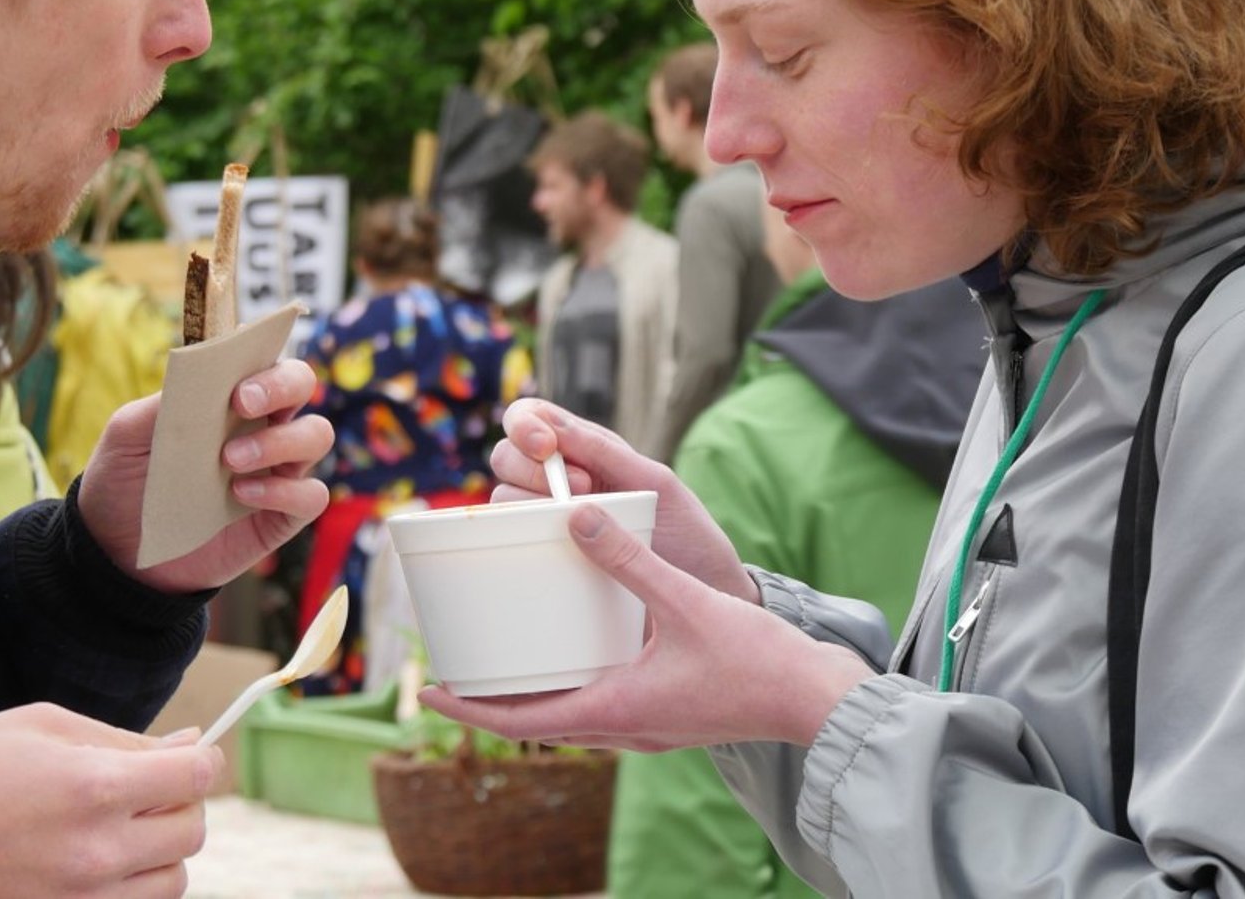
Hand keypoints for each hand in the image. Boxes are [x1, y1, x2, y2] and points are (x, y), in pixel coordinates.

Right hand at [0, 703, 221, 897]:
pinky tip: (97, 864)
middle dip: (179, 803)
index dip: (201, 760)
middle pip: (191, 832)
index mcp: (93, 788)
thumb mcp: (42, 726)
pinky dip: (129, 890)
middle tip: (143, 788)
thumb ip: (125, 739)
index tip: (188, 756)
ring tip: (116, 829)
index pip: (196, 778)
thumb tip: (190, 746)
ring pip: (170, 884)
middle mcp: (95, 853)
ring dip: (158, 853)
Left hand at [80, 358, 332, 594]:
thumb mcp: (126, 437)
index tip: (235, 378)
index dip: (261, 356)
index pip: (263, 358)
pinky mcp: (280, 516)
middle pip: (302, 384)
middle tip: (243, 405)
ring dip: (280, 441)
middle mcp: (261, 425)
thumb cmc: (125, 480)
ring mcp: (276, 470)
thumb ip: (161, 405)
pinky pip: (311, 495)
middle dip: (281, 386)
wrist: (117, 551)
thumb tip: (196, 377)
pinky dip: (284, 491)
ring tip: (231, 460)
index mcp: (228, 397)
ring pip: (316, 435)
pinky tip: (241, 496)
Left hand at [418, 502, 872, 750]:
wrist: (817, 702)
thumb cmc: (756, 661)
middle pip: (536, 722)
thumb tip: (572, 513)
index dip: (469, 707)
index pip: (520, 720)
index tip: (427, 690)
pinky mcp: (666, 718)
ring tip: (502, 660)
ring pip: (570, 718)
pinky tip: (575, 656)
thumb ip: (627, 557)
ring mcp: (645, 729)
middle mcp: (622, 728)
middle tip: (454, 668)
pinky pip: (601, 709)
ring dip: (532, 694)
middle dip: (491, 699)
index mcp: (615, 709)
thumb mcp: (683, 600)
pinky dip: (572, 688)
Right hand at [492, 398, 755, 602]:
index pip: (531, 418)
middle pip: (506, 457)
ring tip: (578, 523)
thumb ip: (606, 452)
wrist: (705, 600)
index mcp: (585, 452)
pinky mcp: (548, 562)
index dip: (525, 424)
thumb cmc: (688, 537)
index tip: (545, 446)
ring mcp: (551, 524)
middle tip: (582, 488)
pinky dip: (515, 539)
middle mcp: (559, 484)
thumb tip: (550, 428)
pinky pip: (511, 544)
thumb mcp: (655, 484)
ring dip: (528, 502)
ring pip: (503, 499)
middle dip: (529, 466)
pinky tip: (548, 548)